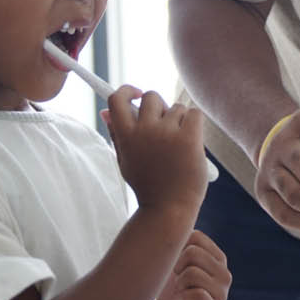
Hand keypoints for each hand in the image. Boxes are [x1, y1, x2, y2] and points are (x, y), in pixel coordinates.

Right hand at [103, 86, 208, 215]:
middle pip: (152, 96)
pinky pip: (194, 113)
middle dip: (159, 107)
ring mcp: (167, 133)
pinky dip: (194, 123)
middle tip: (164, 128)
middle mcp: (145, 130)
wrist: (169, 209)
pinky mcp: (189, 137)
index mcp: (126, 135)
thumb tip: (105, 112)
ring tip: (178, 145)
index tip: (136, 95)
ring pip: (176, 107)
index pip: (117, 99)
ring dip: (179, 120)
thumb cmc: (148, 185)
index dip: (126, 91)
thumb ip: (116, 134)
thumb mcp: (125, 160)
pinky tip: (191, 141)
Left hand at [151, 230, 230, 299]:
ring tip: (179, 292)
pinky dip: (183, 298)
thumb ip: (179, 241)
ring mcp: (222, 294)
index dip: (177, 248)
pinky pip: (195, 295)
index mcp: (218, 257)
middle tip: (176, 280)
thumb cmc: (167, 288)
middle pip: (192, 253)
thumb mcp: (173, 260)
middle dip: (176, 266)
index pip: (195, 237)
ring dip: (178, 284)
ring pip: (192, 273)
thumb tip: (169, 215)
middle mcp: (224, 274)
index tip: (173, 264)